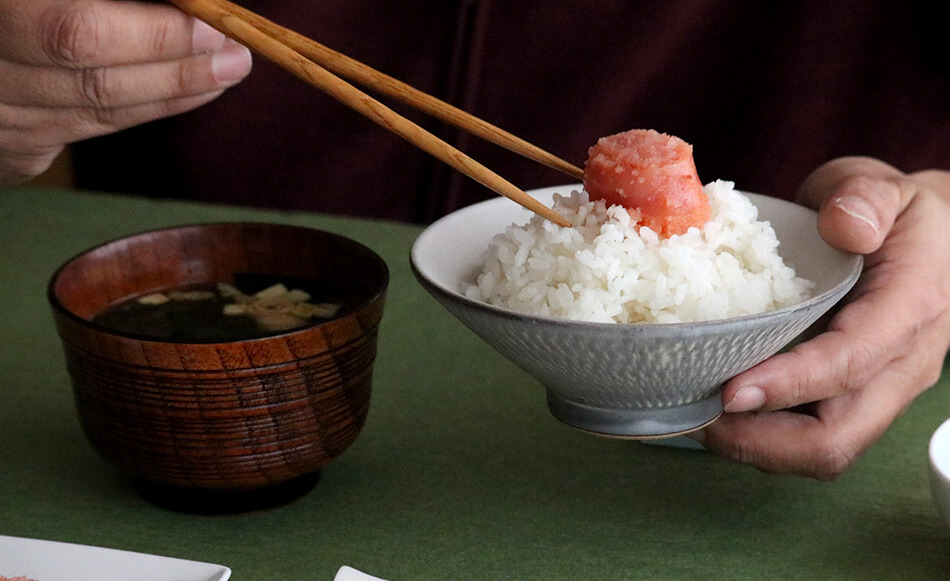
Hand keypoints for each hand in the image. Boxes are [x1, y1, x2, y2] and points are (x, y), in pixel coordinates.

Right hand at [0, 0, 252, 183]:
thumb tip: (191, 3)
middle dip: (177, 70)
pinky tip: (189, 91)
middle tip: (239, 57)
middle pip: (94, 81)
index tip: (212, 25)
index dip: (154, 34)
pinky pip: (90, 130)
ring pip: (98, 111)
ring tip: (227, 70)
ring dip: (173, 92)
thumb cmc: (33, 6)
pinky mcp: (12, 147)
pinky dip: (146, 109)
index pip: (78, 34)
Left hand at [695, 156, 949, 478]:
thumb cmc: (893, 214)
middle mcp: (900, 366)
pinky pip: (810, 436)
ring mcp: (879, 391)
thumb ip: (864, 198)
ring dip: (754, 446)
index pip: (850, 364)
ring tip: (696, 418)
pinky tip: (716, 413)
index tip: (729, 391)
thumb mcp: (880, 186)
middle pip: (837, 438)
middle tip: (697, 417)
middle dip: (761, 441)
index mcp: (909, 310)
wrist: (927, 240)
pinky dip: (761, 436)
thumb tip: (843, 226)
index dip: (789, 385)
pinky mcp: (854, 399)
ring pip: (822, 450)